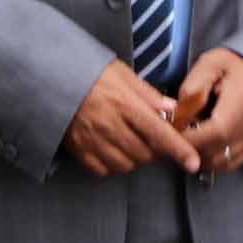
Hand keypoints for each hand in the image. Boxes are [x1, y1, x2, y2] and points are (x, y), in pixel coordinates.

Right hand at [65, 59, 196, 175]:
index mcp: (124, 104)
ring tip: (131, 141)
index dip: (178, 149)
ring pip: (126, 165)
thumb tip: (172, 109)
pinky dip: (113, 164)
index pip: (158, 132)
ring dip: (135, 158)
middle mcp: (109, 125)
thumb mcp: (122, 74)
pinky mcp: (79, 151)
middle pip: (145, 153)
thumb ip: (148, 94)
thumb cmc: (88, 73)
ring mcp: (92, 141)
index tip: (192, 162)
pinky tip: (113, 147)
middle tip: (153, 138)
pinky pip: (104, 169)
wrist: (50, 80)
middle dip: (155, 150)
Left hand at [177, 48, 242, 179]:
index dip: (190, 137)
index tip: (171, 131)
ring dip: (199, 156)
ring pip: (221, 162)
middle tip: (174, 134)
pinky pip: (229, 164)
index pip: (216, 130)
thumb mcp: (210, 63)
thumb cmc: (235, 65)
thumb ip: (193, 86)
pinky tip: (202, 145)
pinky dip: (211, 159)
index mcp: (242, 100)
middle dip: (190, 148)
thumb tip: (178, 113)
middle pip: (216, 151)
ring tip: (188, 138)